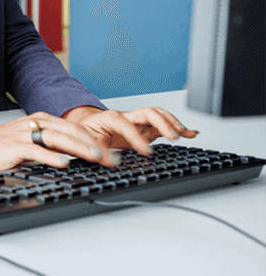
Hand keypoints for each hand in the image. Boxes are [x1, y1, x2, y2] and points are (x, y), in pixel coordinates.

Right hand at [0, 111, 114, 170]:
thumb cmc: (6, 143)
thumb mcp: (33, 139)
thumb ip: (53, 145)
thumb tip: (79, 156)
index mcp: (43, 120)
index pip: (74, 128)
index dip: (95, 140)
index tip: (110, 153)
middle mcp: (36, 124)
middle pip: (70, 131)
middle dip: (93, 145)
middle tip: (110, 158)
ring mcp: (25, 134)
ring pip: (57, 138)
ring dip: (78, 148)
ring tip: (95, 157)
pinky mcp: (15, 146)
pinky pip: (36, 150)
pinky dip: (51, 157)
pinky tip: (64, 163)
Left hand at [68, 106, 196, 156]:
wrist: (86, 125)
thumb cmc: (86, 131)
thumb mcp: (85, 142)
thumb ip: (97, 151)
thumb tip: (109, 161)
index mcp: (110, 118)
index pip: (126, 124)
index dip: (137, 137)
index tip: (146, 151)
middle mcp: (127, 117)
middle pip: (147, 113)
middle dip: (162, 123)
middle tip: (174, 137)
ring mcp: (137, 122)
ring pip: (157, 116)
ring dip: (173, 123)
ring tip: (186, 133)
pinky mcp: (145, 129)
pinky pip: (162, 125)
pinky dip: (177, 128)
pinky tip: (190, 133)